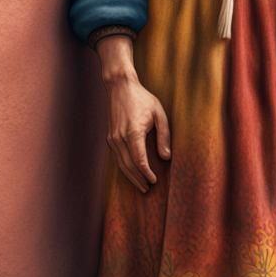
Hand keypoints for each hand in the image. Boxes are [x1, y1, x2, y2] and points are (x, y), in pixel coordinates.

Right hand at [105, 75, 170, 192]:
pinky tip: (131, 172)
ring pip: (120, 163)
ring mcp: (113, 138)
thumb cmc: (142, 99)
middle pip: (128, 165)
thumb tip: (165, 157)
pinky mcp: (110, 137)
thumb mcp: (159, 114)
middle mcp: (120, 137)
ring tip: (140, 185)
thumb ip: (164, 136)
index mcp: (133, 132)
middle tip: (147, 189)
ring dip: (130, 176)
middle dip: (138, 179)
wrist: (120, 87)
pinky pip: (117, 157)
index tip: (154, 180)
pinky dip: (124, 167)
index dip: (146, 173)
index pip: (139, 160)